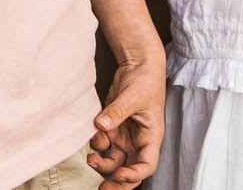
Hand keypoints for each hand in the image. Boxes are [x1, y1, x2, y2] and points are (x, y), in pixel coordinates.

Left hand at [88, 51, 164, 187]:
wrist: (137, 65)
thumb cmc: (145, 80)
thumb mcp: (133, 96)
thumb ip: (116, 112)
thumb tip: (100, 125)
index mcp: (151, 137)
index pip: (147, 165)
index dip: (134, 174)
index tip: (120, 174)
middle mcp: (138, 141)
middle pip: (130, 170)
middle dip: (117, 182)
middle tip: (103, 189)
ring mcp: (124, 136)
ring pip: (114, 161)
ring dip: (103, 165)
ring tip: (91, 159)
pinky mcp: (112, 128)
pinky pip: (103, 144)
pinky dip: (96, 145)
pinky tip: (92, 137)